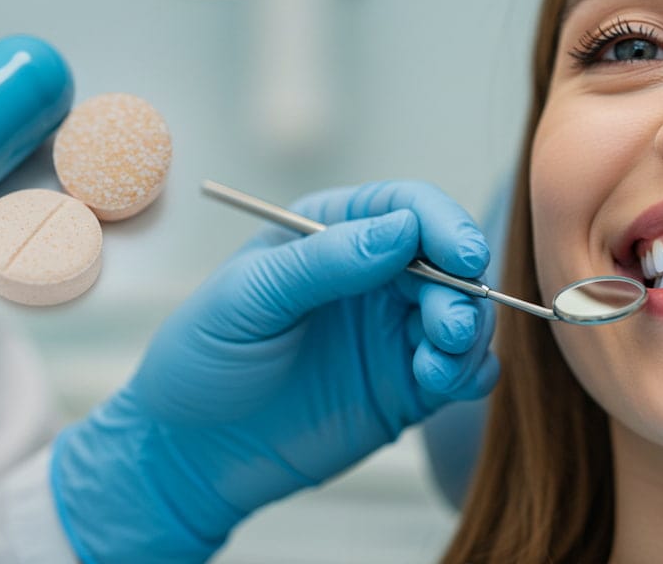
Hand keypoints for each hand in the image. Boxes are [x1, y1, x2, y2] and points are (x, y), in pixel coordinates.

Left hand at [50, 181, 498, 562]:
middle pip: (449, 261)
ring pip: (464, 315)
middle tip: (446, 329)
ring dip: (469, 336)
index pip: (406, 208)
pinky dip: (469, 372)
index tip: (462, 256)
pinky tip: (444, 385)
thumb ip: (323, 262)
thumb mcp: (248, 299)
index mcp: (332, 234)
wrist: (192, 454)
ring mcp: (394, 331)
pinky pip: (462, 369)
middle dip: (461, 290)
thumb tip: (402, 230)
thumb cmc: (204, 362)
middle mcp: (373, 275)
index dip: (443, 224)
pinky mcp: (407, 386)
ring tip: (436, 369)